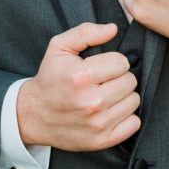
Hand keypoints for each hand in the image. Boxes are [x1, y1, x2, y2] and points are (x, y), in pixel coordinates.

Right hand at [16, 22, 140, 151]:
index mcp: (81, 76)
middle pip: (130, 81)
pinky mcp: (103, 140)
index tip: (100, 66)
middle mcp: (91, 101)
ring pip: (134, 101)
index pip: (122, 62)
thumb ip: (85, 33)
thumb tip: (112, 29)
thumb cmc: (50, 79)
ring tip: (106, 95)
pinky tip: (110, 111)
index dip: (112, 61)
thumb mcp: (58, 48)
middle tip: (103, 81)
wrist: (34, 114)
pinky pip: (134, 123)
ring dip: (123, 96)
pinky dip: (126, 116)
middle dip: (118, 77)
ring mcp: (98, 123)